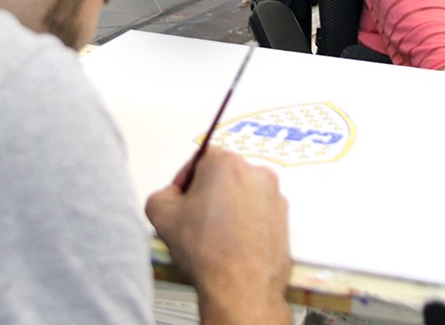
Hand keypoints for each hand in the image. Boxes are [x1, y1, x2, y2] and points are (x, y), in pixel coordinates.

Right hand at [146, 147, 291, 324]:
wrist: (240, 286)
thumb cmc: (208, 251)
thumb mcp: (162, 216)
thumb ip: (161, 194)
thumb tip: (170, 195)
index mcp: (226, 163)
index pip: (200, 158)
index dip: (186, 178)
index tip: (181, 197)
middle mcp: (255, 172)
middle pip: (224, 174)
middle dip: (208, 192)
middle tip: (195, 217)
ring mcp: (273, 194)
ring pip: (242, 192)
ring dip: (228, 206)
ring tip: (215, 234)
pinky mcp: (283, 216)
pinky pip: (258, 210)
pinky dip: (246, 220)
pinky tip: (232, 241)